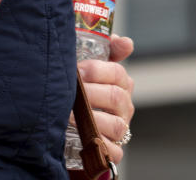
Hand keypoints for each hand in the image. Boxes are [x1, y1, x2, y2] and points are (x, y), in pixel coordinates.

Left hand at [76, 34, 135, 164]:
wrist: (69, 127)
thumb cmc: (80, 90)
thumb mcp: (88, 66)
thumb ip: (105, 48)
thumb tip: (126, 42)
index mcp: (121, 83)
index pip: (118, 73)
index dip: (97, 70)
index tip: (78, 69)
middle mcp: (124, 106)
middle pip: (116, 97)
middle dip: (92, 93)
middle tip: (72, 91)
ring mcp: (120, 129)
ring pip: (116, 125)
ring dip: (93, 119)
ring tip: (70, 114)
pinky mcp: (113, 152)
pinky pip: (114, 152)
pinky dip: (100, 145)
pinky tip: (83, 136)